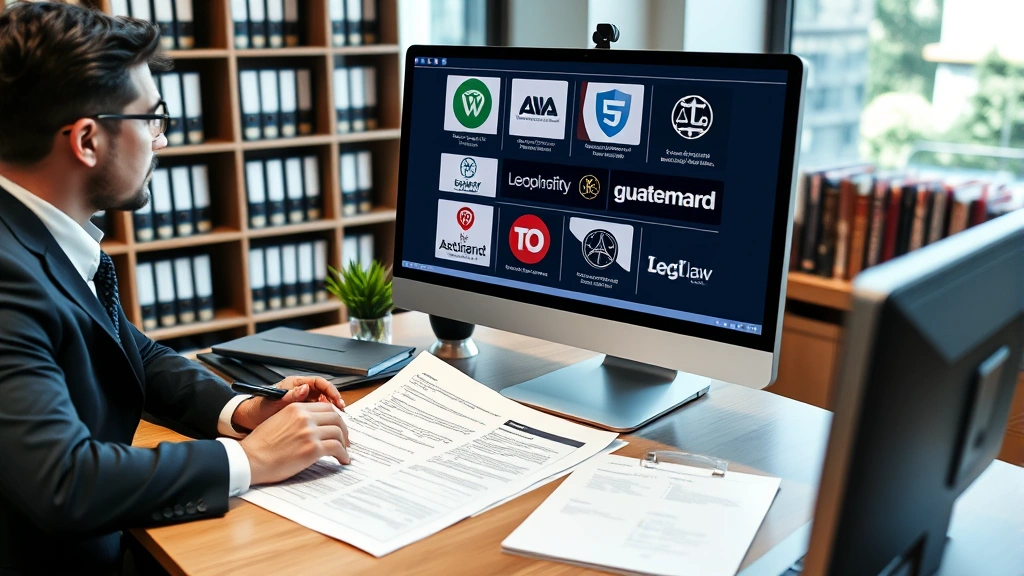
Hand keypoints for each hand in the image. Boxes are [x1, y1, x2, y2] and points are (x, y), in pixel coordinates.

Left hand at [231, 376, 345, 432]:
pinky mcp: (301, 415)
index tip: (337, 402)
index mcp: (295, 384)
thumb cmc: (258, 409)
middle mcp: (300, 391)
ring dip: (331, 413)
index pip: (320, 383)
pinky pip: (317, 415)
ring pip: (322, 406)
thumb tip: (305, 388)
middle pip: (324, 394)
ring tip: (337, 423)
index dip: (331, 391)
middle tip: (341, 414)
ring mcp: (302, 403)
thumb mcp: (273, 403)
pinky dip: (323, 421)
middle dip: (335, 403)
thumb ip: (290, 397)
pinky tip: (327, 429)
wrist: (247, 421)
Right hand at [239, 402, 350, 484]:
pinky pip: (336, 448)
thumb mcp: (278, 420)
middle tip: (345, 440)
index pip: (325, 408)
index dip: (335, 418)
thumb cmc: (260, 445)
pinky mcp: (312, 449)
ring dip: (344, 444)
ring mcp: (310, 432)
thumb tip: (312, 426)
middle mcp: (305, 417)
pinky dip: (343, 455)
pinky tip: (342, 460)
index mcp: (296, 408)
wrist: (251, 459)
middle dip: (343, 429)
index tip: (337, 427)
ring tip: (343, 452)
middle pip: (336, 418)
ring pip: (338, 433)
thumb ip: (296, 419)